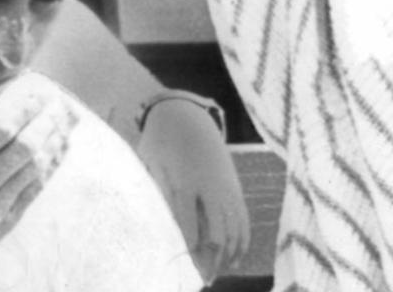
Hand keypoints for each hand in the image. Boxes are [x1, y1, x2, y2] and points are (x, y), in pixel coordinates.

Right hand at [0, 88, 77, 284]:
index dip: (22, 111)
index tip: (37, 95)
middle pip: (23, 149)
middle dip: (45, 123)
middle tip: (59, 104)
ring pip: (34, 169)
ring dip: (53, 143)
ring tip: (65, 123)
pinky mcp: (6, 222)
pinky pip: (35, 190)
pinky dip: (50, 168)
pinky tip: (58, 151)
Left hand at [137, 99, 249, 282]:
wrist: (186, 117)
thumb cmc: (159, 144)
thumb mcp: (149, 165)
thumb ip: (155, 196)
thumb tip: (157, 230)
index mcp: (186, 180)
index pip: (189, 222)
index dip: (188, 248)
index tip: (183, 267)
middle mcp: (211, 185)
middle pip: (217, 231)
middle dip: (211, 260)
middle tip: (204, 280)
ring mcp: (226, 187)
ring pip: (234, 229)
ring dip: (227, 255)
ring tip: (216, 273)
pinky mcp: (235, 187)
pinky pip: (243, 219)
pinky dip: (241, 241)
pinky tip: (233, 258)